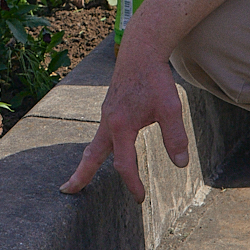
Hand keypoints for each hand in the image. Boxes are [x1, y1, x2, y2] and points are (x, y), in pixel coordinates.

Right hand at [60, 51, 186, 201]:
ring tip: (81, 177)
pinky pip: (100, 134)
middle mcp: (108, 122)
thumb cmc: (155, 79)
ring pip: (94, 144)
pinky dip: (97, 148)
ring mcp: (106, 114)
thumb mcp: (170, 108)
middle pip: (92, 155)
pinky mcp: (110, 108)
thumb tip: (181, 164)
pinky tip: (106, 150)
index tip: (140, 198)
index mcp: (121, 126)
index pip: (124, 163)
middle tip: (68, 190)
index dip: (132, 183)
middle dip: (80, 174)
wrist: (140, 51)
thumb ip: (175, 137)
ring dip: (88, 162)